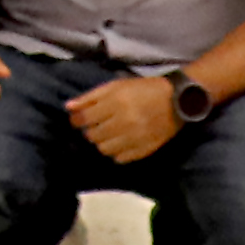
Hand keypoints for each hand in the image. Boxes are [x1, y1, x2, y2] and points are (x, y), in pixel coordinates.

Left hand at [67, 72, 182, 163]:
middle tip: (96, 126)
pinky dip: (116, 152)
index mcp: (116, 103)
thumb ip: (90, 97)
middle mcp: (124, 122)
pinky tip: (120, 142)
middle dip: (90, 131)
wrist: (176, 101)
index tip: (77, 120)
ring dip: (102, 143)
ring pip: (104, 149)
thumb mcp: (115, 86)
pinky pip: (120, 158)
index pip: (85, 118)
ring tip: (108, 134)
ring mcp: (135, 138)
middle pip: (93, 136)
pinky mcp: (144, 150)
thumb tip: (68, 107)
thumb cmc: (142, 90)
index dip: (76, 120)